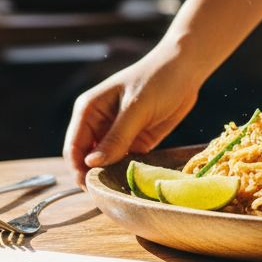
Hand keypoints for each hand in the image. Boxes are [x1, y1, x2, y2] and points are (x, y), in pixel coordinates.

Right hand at [63, 45, 201, 185]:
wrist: (186, 70)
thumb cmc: (158, 79)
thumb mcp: (136, 108)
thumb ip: (116, 137)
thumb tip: (92, 163)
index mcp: (89, 110)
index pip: (74, 147)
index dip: (79, 169)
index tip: (92, 186)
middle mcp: (99, 124)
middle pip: (88, 159)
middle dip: (96, 175)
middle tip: (109, 192)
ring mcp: (117, 133)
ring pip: (107, 163)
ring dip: (112, 175)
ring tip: (123, 189)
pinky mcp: (136, 141)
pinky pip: (126, 161)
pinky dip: (128, 171)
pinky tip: (136, 181)